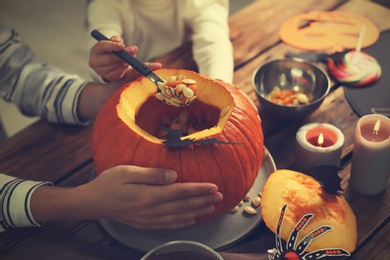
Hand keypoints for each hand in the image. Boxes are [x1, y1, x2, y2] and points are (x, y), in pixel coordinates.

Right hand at [76, 165, 222, 228]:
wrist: (93, 202)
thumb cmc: (109, 182)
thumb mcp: (128, 171)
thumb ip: (152, 174)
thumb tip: (174, 176)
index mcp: (148, 195)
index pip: (180, 192)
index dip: (198, 189)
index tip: (213, 186)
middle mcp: (151, 210)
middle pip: (183, 206)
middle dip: (203, 200)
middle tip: (219, 196)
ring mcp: (148, 220)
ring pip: (179, 217)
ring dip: (197, 212)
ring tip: (211, 207)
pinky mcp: (145, 224)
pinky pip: (169, 225)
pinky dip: (183, 223)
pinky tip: (192, 220)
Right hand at [89, 35, 160, 81]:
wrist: (110, 63)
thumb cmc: (111, 51)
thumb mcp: (113, 43)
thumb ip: (117, 41)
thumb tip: (124, 44)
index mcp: (95, 50)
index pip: (102, 46)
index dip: (113, 46)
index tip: (123, 46)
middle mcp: (95, 62)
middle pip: (110, 58)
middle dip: (123, 55)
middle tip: (133, 50)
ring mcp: (101, 71)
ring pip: (116, 66)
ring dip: (126, 61)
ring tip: (130, 57)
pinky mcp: (108, 77)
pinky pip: (119, 73)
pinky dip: (125, 68)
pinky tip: (127, 64)